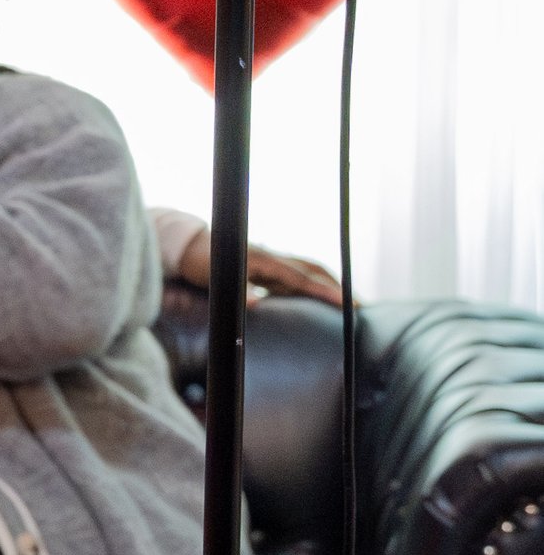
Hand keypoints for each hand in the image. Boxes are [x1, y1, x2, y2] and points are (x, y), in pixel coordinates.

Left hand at [170, 228, 342, 304]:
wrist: (195, 248)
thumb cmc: (207, 265)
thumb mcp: (218, 280)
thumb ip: (238, 291)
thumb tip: (255, 303)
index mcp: (267, 263)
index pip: (303, 279)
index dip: (325, 291)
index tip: (347, 302)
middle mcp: (275, 260)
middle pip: (314, 271)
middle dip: (337, 287)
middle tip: (359, 306)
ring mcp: (273, 263)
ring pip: (308, 272)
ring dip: (328, 285)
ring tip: (347, 303)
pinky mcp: (269, 269)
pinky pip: (297, 277)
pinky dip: (312, 287)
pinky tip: (318, 300)